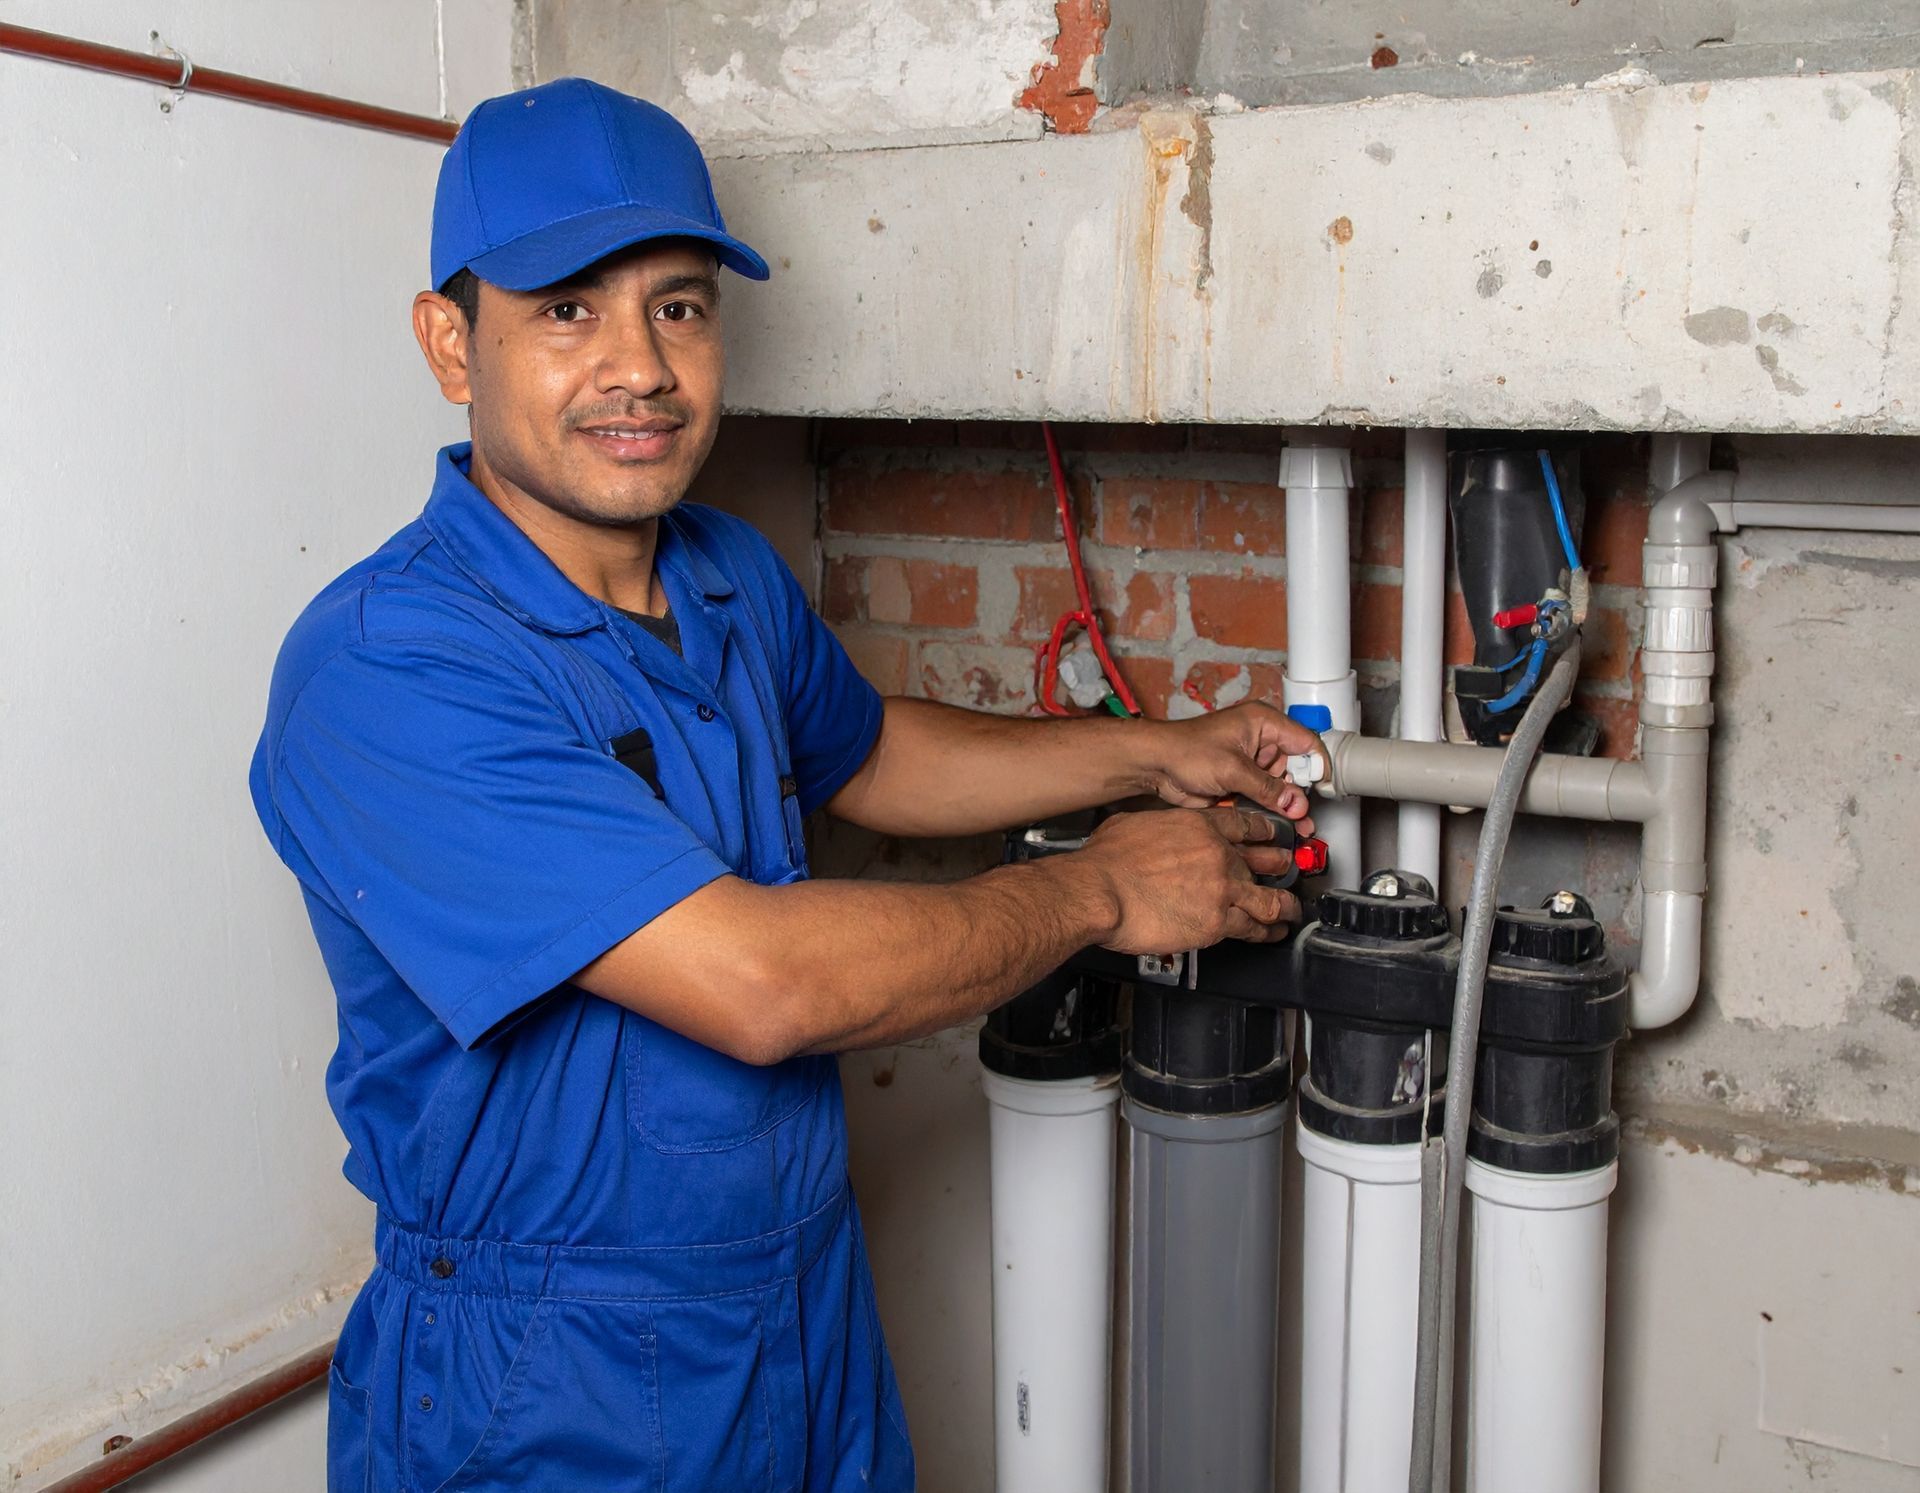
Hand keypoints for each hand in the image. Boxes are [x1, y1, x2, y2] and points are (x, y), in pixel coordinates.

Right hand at [1079, 805, 1302, 953]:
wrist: (1100, 891)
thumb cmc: (1106, 862)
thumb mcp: (1132, 824)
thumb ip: (1156, 827)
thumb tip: (1151, 834)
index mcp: (1198, 826)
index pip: (1244, 826)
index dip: (1265, 832)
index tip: (1273, 837)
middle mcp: (1218, 855)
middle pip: (1263, 861)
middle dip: (1279, 867)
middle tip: (1287, 871)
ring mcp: (1222, 889)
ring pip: (1269, 899)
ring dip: (1284, 906)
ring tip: (1291, 911)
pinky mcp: (1217, 923)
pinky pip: (1252, 929)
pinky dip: (1267, 933)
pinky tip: (1272, 935)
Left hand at [1140, 702, 1320, 828]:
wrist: (1156, 765)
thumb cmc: (1184, 750)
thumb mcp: (1232, 768)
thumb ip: (1267, 788)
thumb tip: (1295, 803)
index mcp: (1263, 723)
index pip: (1305, 742)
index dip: (1318, 765)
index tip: (1325, 788)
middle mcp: (1261, 741)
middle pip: (1296, 768)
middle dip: (1302, 793)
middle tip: (1307, 814)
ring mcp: (1251, 763)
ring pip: (1281, 787)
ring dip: (1289, 806)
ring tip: (1299, 826)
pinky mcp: (1241, 782)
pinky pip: (1264, 798)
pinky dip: (1271, 811)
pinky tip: (1281, 826)